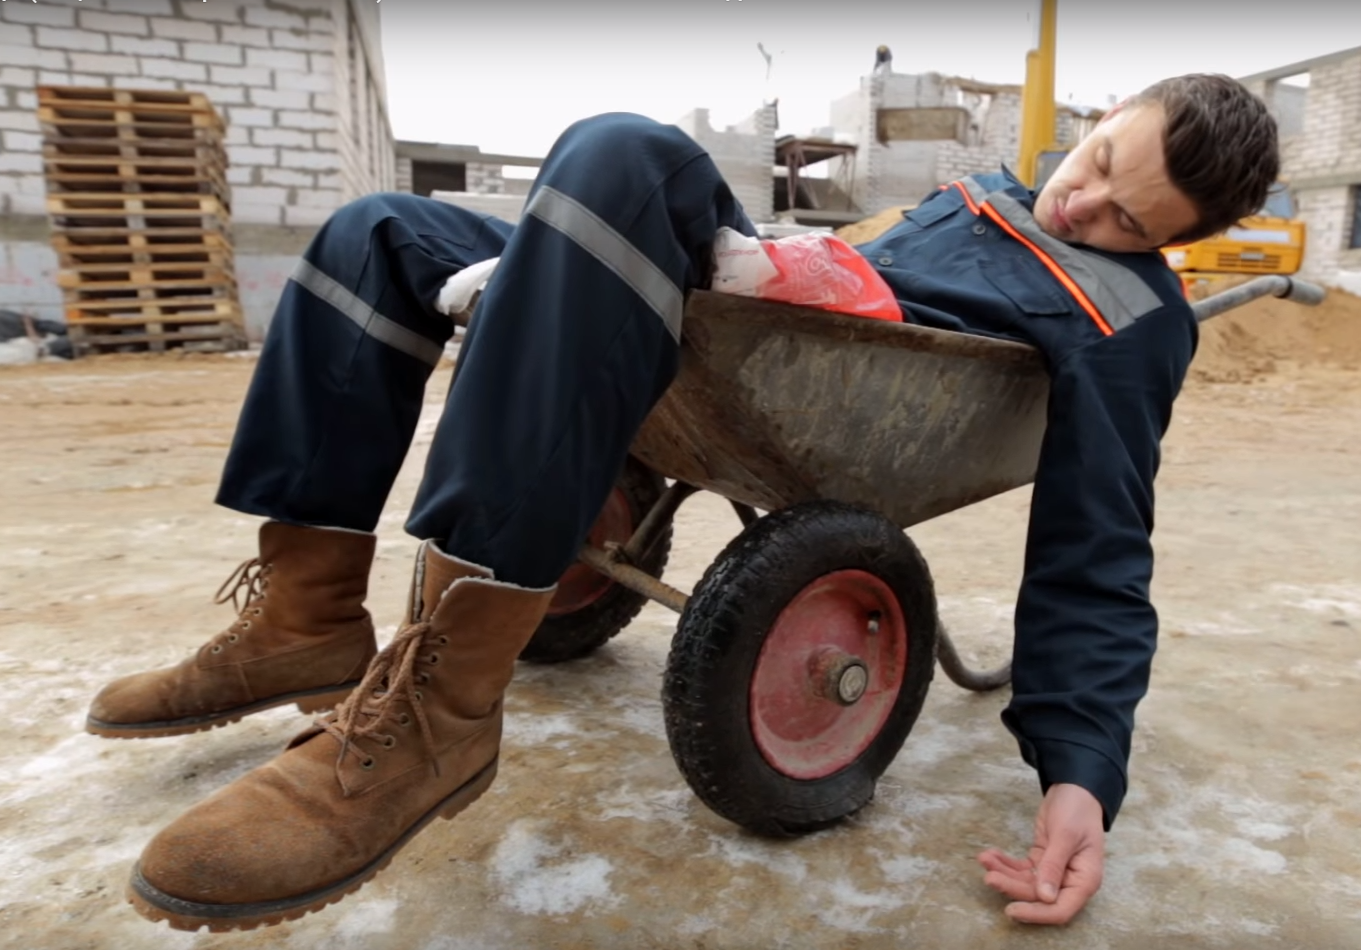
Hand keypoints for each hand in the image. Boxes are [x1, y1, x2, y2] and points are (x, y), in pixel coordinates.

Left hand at [977, 783, 1105, 924]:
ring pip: (1024, 882)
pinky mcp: (1041, 860)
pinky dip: (1005, 863)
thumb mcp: (1065, 836)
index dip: (1036, 913)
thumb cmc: (1077, 810)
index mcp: (1084, 880)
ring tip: (985, 859)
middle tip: (989, 877)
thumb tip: (1045, 897)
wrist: (1074, 788)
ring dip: (1003, 873)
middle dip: (1011, 887)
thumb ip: (1054, 866)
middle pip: (1037, 895)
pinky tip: (989, 854)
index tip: (1011, 910)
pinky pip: (1020, 869)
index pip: (1060, 909)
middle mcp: (1070, 881)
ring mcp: (1054, 872)